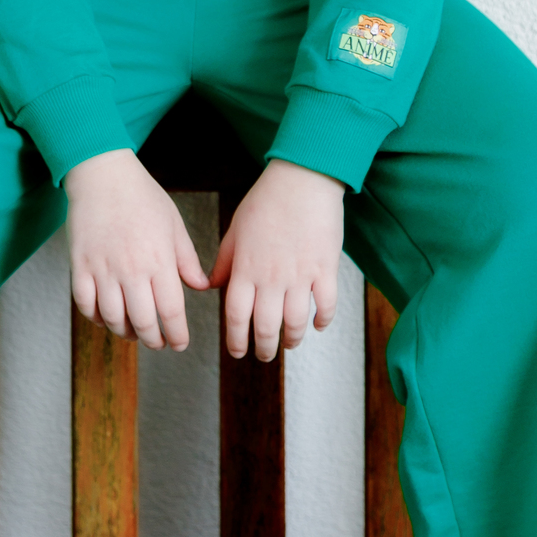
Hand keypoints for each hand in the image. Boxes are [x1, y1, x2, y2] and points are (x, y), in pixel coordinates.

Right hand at [64, 149, 209, 350]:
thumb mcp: (174, 225)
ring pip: (114, 319)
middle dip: (153, 341)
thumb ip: (187, 260)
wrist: (103, 175)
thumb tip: (201, 287)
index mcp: (159, 260)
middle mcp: (132, 270)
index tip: (179, 343)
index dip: (177, 335)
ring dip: (125, 333)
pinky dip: (96, 318)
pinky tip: (106, 318)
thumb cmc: (143, 197)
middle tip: (158, 343)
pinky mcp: (80, 266)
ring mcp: (103, 269)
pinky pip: (86, 305)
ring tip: (134, 332)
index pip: (171, 312)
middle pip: (143, 323)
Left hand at [209, 159, 343, 361]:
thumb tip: (210, 286)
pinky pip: (325, 305)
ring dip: (291, 339)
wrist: (301, 181)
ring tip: (289, 344)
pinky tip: (317, 325)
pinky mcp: (325, 269)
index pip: (236, 317)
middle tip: (264, 355)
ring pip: (294, 322)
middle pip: (265, 326)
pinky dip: (322, 320)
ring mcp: (299, 276)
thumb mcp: (235, 230)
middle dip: (263, 348)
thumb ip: (225, 262)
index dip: (236, 340)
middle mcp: (271, 278)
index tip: (238, 352)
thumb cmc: (265, 201)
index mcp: (245, 270)